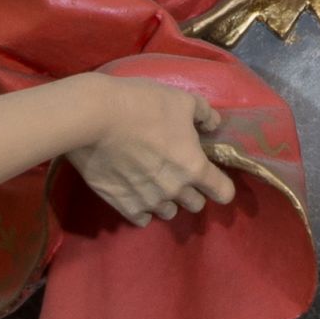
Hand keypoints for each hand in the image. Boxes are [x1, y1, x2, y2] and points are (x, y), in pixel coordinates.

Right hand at [68, 80, 236, 222]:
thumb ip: (204, 115)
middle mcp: (175, 190)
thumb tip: (213, 125)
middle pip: (196, 204)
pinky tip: (137, 192)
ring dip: (167, 200)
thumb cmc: (143, 104)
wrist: (95, 117)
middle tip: (179, 172)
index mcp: (194, 167)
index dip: (222, 185)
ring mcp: (148, 201)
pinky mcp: (122, 205)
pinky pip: (142, 218)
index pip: (224, 193)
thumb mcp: (182, 100)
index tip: (213, 177)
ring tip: (154, 182)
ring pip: (168, 212)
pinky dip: (143, 208)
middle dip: (192, 190)